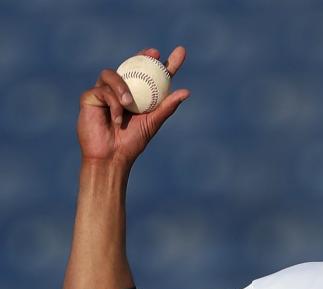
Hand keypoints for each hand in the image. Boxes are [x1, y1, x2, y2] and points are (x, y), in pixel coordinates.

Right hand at [77, 46, 189, 164]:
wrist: (111, 157)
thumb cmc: (132, 142)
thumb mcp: (153, 122)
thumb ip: (167, 106)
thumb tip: (186, 91)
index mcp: (140, 97)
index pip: (153, 76)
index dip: (166, 63)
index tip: (180, 52)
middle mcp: (122, 91)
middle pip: (131, 66)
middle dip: (143, 56)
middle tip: (154, 53)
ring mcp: (104, 92)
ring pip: (112, 74)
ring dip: (122, 87)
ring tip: (129, 103)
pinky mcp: (90, 97)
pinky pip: (102, 91)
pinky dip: (113, 104)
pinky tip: (117, 118)